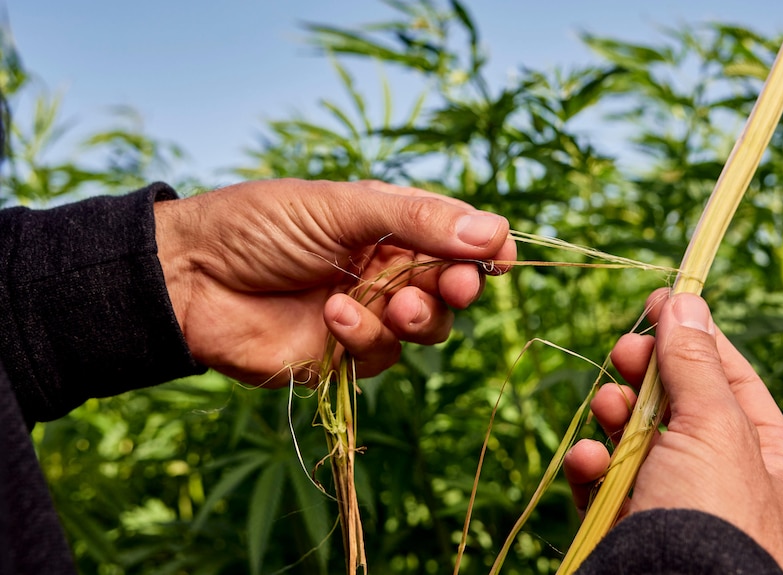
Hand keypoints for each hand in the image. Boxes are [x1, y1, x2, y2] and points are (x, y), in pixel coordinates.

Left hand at [153, 178, 514, 385]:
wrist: (188, 278)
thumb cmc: (259, 225)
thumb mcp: (341, 207)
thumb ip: (417, 220)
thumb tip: (494, 232)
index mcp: (387, 225)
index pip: (455, 238)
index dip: (483, 250)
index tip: (501, 259)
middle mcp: (384, 270)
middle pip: (449, 288)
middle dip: (455, 288)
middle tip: (452, 286)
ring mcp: (366, 314)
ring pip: (424, 328)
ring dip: (415, 317)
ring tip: (390, 302)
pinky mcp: (342, 356)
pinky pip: (380, 355)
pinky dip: (365, 336)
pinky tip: (332, 315)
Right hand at [564, 291, 782, 573]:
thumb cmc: (711, 516)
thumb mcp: (714, 426)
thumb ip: (695, 362)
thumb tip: (687, 301)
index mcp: (769, 463)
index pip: (732, 380)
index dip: (696, 336)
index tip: (661, 299)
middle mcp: (722, 482)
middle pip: (678, 404)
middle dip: (647, 375)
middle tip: (626, 351)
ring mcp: (671, 505)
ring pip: (635, 438)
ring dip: (616, 416)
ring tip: (609, 408)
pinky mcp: (623, 526)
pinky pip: (602, 480)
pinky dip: (590, 465)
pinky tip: (587, 460)